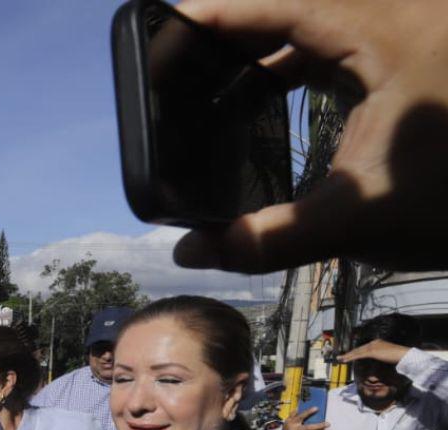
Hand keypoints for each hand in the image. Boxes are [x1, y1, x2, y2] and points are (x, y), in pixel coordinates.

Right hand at [172, 0, 447, 273]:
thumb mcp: (357, 219)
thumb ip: (266, 239)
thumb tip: (192, 252)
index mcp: (382, 31)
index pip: (279, 3)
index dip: (214, 15)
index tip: (162, 29)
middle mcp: (400, 15)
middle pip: (293, 6)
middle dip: (230, 35)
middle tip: (174, 66)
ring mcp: (411, 31)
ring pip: (316, 22)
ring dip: (261, 50)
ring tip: (208, 85)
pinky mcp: (419, 52)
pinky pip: (341, 41)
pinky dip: (296, 64)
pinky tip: (263, 97)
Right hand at [273, 406, 329, 429]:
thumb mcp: (287, 422)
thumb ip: (292, 415)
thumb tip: (297, 408)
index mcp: (292, 422)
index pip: (301, 416)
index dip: (308, 412)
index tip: (316, 408)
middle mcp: (294, 429)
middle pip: (309, 427)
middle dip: (319, 425)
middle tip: (328, 424)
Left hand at [337, 339, 410, 366]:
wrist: (404, 355)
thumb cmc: (399, 357)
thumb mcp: (387, 355)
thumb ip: (381, 356)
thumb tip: (377, 361)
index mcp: (378, 342)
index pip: (364, 348)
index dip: (355, 352)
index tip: (349, 355)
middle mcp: (374, 342)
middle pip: (359, 349)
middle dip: (349, 353)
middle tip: (340, 357)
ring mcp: (373, 346)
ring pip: (357, 351)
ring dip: (348, 356)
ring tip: (340, 359)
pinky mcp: (373, 351)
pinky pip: (360, 355)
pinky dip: (352, 357)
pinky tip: (346, 360)